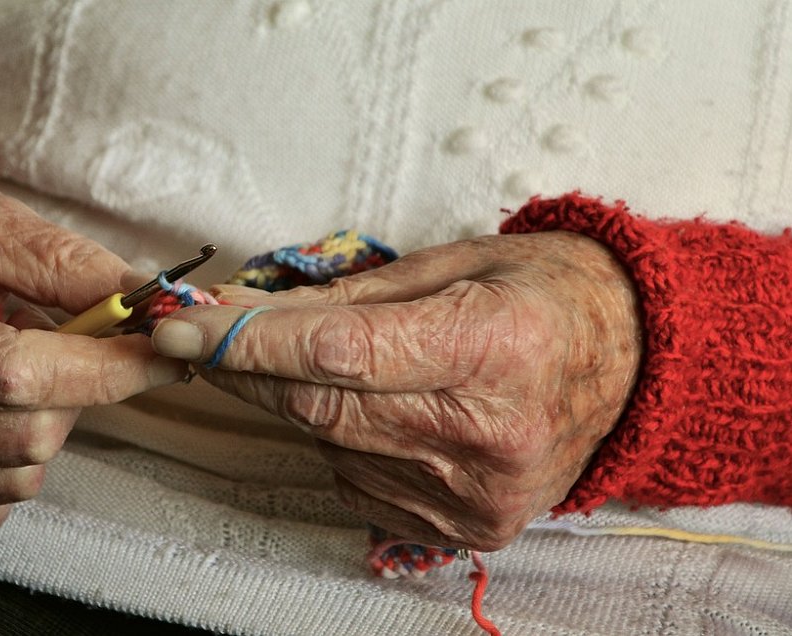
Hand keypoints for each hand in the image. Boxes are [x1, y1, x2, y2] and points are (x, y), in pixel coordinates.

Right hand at [0, 161, 185, 528]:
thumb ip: (66, 264)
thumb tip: (150, 306)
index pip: (14, 376)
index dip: (104, 367)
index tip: (164, 349)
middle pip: (29, 435)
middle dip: (78, 387)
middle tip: (63, 336)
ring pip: (21, 473)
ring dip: (47, 419)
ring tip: (10, 361)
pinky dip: (16, 456)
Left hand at [151, 232, 640, 550]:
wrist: (630, 364)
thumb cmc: (542, 296)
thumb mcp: (450, 263)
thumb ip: (343, 297)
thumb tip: (242, 311)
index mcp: (495, 346)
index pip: (340, 353)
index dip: (249, 343)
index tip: (184, 329)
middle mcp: (491, 433)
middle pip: (323, 409)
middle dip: (249, 373)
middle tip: (207, 338)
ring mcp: (480, 492)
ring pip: (333, 449)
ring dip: (300, 405)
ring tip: (326, 364)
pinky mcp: (471, 526)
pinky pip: (360, 482)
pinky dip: (343, 443)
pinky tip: (376, 409)